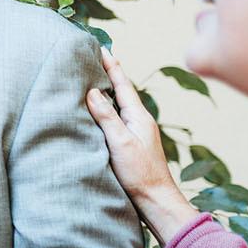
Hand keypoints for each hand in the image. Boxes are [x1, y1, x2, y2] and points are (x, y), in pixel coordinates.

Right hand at [86, 47, 197, 244]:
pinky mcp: (130, 145)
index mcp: (138, 116)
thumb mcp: (120, 141)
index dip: (111, 66)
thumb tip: (92, 92)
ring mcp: (135, 133)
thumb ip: (106, 116)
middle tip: (95, 58)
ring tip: (94, 79)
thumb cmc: (139, 172)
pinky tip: (99, 112)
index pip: (122, 85)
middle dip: (108, 74)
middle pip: (121, 92)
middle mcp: (139, 121)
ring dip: (106, 91)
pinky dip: (106, 110)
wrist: (155, 199)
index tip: (101, 48)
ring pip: (118, 106)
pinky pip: (116, 119)